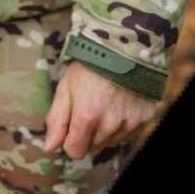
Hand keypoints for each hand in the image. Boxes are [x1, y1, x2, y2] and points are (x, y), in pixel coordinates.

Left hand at [42, 61, 159, 159]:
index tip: (72, 122)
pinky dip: (123, 123)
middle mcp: (110, 125)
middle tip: (89, 105)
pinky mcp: (146, 117)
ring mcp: (130, 123)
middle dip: (88, 133)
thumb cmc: (90, 62)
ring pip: (111, 141)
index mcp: (87, 117)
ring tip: (105, 101)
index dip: (70, 139)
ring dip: (106, 129)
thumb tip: (49, 148)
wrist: (125, 42)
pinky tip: (120, 102)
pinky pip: (129, 132)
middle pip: (93, 147)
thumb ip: (57, 119)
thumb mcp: (66, 85)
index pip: (75, 151)